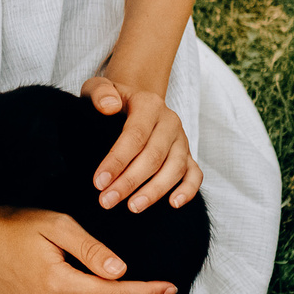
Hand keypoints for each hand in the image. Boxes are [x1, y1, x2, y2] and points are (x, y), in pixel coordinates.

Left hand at [82, 75, 201, 210]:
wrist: (135, 101)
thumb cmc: (113, 99)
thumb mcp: (98, 86)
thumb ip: (99, 93)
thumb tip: (109, 107)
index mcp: (149, 104)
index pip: (135, 135)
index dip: (117, 160)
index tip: (98, 182)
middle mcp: (170, 121)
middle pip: (154, 156)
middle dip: (130, 182)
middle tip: (106, 201)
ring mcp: (181, 140)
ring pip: (175, 168)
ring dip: (154, 191)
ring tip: (132, 207)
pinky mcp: (188, 155)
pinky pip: (195, 174)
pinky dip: (188, 190)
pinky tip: (173, 204)